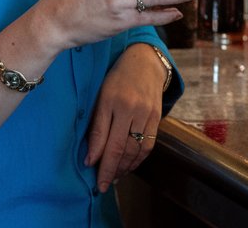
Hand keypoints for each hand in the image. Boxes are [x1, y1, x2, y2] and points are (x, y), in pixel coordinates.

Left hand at [85, 43, 165, 191]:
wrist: (145, 62)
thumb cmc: (118, 78)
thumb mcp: (101, 96)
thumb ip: (97, 126)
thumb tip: (90, 158)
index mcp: (113, 101)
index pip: (105, 138)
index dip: (99, 161)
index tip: (92, 176)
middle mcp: (131, 108)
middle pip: (121, 148)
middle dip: (111, 170)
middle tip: (102, 185)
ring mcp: (147, 114)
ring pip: (136, 150)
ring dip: (124, 168)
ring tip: (113, 178)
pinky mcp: (157, 118)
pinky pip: (148, 146)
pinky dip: (138, 160)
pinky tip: (129, 166)